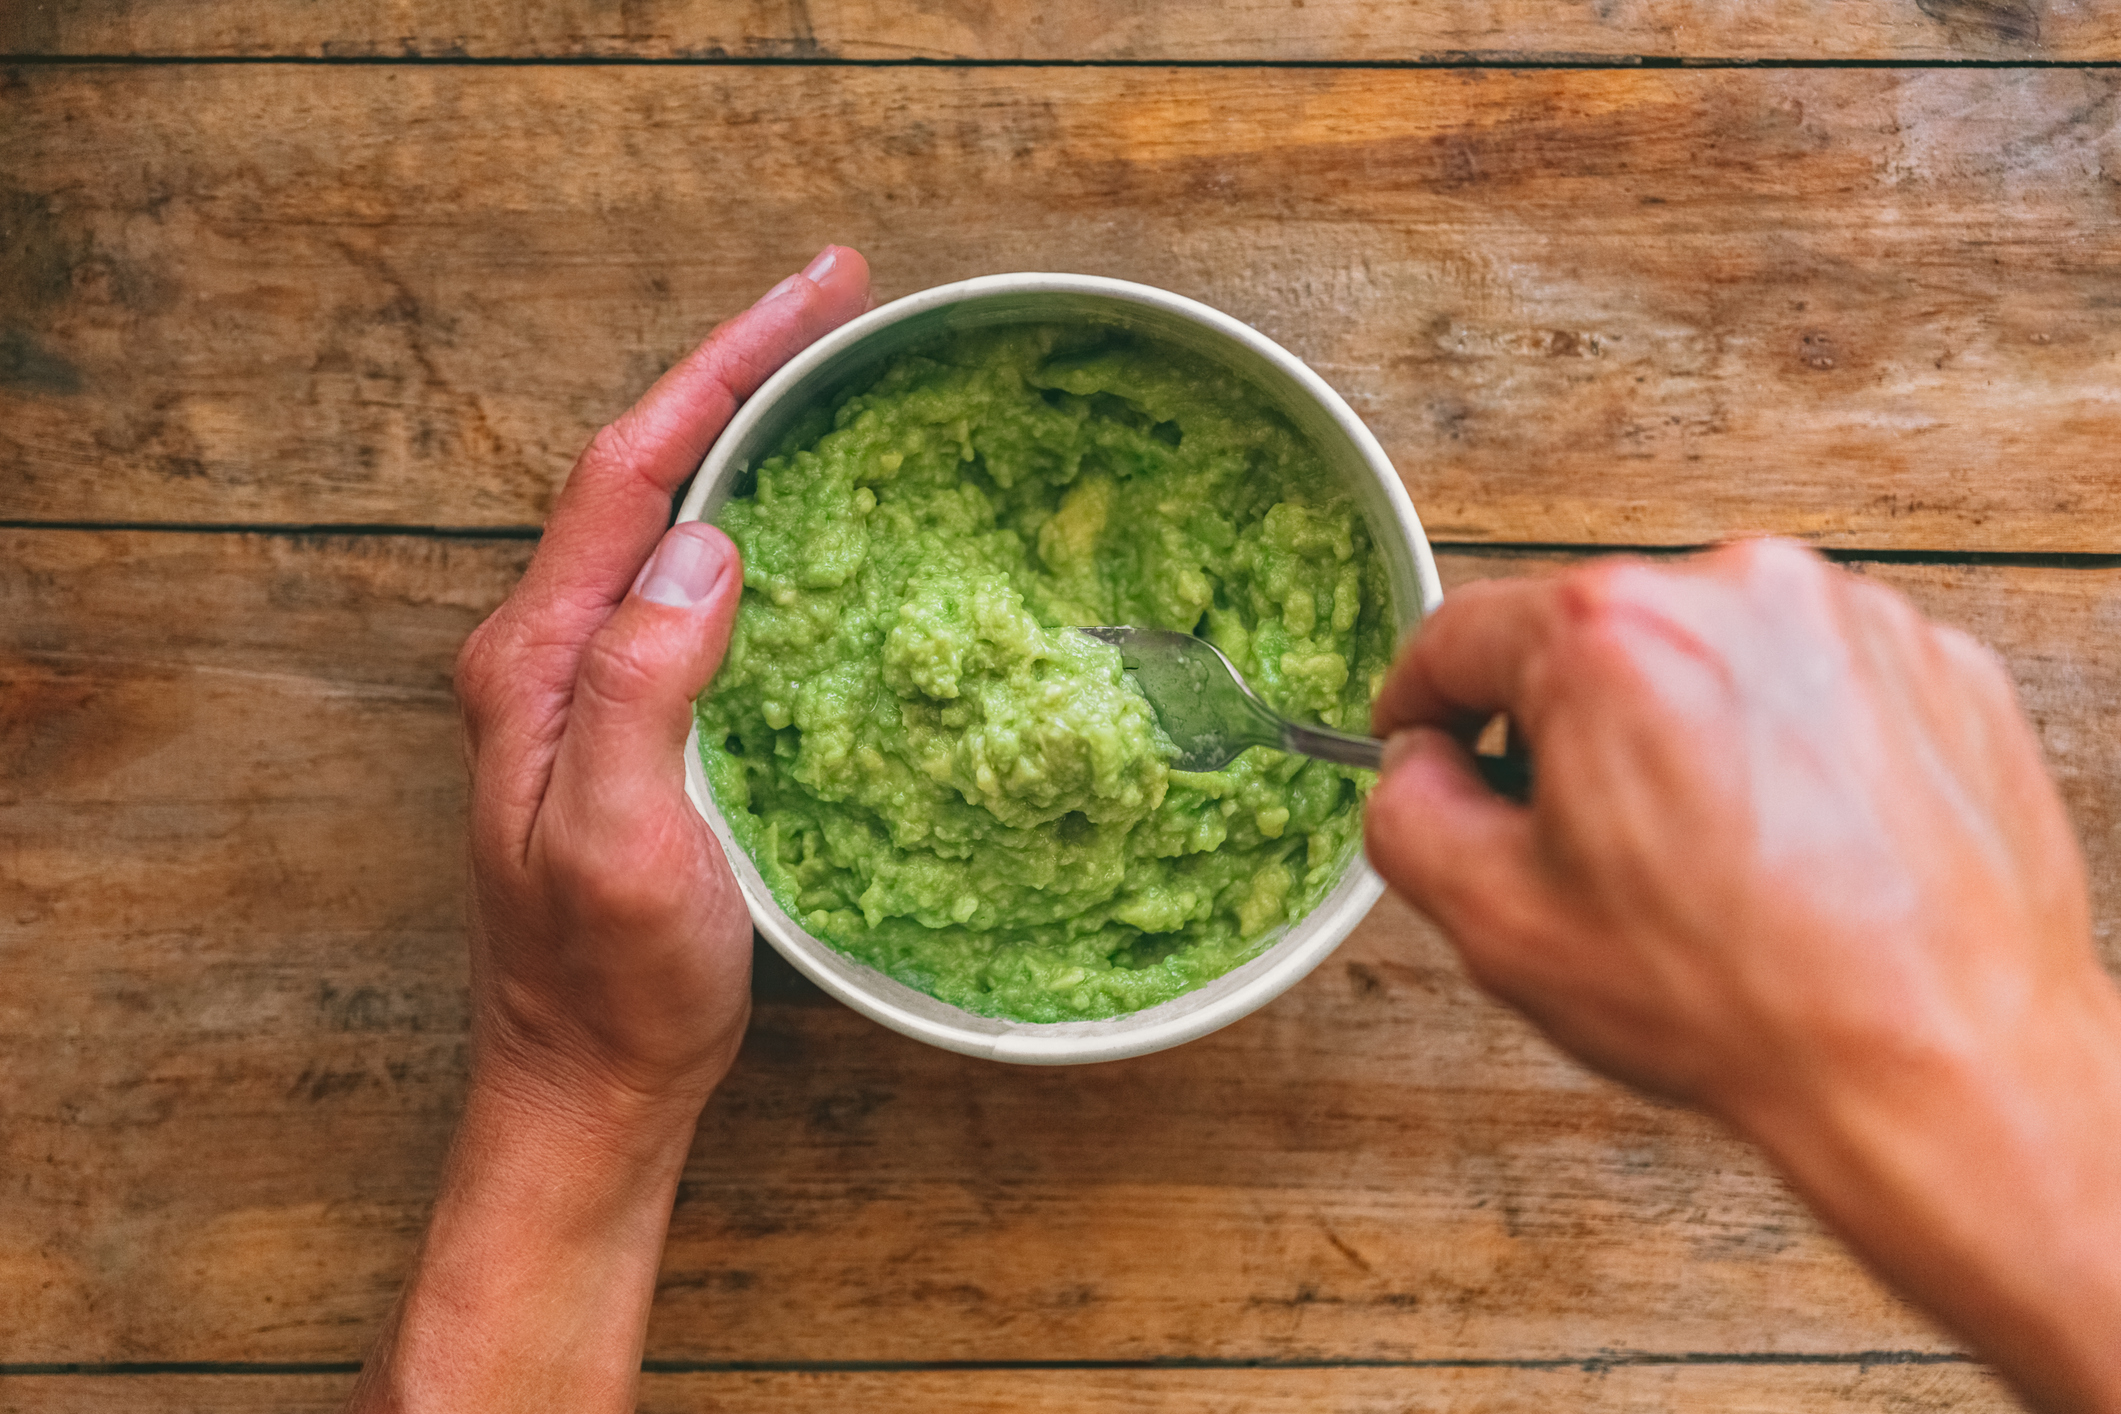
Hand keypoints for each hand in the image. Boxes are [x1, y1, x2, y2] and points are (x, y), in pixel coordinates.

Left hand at [455, 245, 870, 1115]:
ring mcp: (587, 684)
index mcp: (539, 658)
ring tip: (827, 372)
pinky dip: (749, 515)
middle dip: (737, 369)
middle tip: (838, 300)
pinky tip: (799, 514)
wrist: (586, 1083)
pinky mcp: (631, 719)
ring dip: (741, 430)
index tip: (816, 294)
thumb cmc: (606, 982)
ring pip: (665, 517)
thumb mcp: (616, 840)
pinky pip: (687, 582)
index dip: (721, 368)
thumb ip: (638, 688)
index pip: (628, 470)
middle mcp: (551, 651)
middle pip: (643, 469)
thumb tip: (702, 546)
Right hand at [1364, 538, 2120, 1413]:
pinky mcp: (1940, 668)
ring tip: (1713, 861)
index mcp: (1611, 636)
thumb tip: (1418, 768)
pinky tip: (1793, 845)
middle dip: (1569, 730)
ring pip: (1709, 658)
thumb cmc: (1743, 998)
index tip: (1424, 736)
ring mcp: (1853, 624)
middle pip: (1594, 640)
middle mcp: (1737, 596)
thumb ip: (1410, 815)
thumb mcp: (1498, 923)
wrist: (1940, 1063)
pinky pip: (1816, 685)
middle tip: (1584, 845)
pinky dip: (1788, 747)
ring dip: (1684, 734)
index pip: (1463, 636)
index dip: (1421, 700)